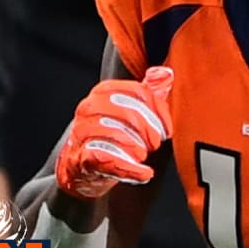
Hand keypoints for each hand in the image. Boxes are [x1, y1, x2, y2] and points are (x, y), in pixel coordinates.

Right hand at [55, 67, 173, 199]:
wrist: (83, 166)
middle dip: (150, 132)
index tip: (168, 129)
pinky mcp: (80, 157)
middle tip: (155, 144)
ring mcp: (82, 132)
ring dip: (138, 149)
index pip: (139, 92)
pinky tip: (145, 174)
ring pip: (118, 136)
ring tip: (143, 155)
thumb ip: (149, 92)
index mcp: (104, 91)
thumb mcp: (131, 109)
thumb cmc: (112, 134)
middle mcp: (90, 107)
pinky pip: (109, 160)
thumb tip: (166, 73)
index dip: (159, 112)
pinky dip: (131, 169)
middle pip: (130, 115)